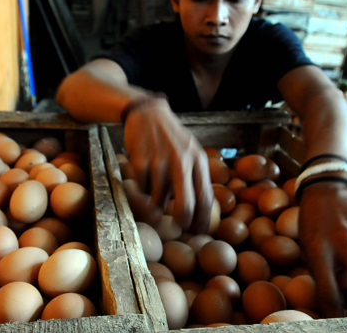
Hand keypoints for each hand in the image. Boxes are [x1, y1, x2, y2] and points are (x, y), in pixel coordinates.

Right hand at [123, 98, 212, 232]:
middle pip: (185, 205)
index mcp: (198, 160)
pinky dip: (142, 190)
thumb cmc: (171, 138)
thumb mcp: (191, 151)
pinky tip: (143, 179)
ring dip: (155, 205)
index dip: (203, 220)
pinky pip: (142, 189)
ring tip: (154, 194)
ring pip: (158, 200)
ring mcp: (160, 161)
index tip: (198, 232)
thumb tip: (199, 211)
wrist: (148, 114)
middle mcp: (181, 161)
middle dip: (182, 222)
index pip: (206, 198)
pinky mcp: (140, 161)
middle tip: (178, 227)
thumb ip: (196, 176)